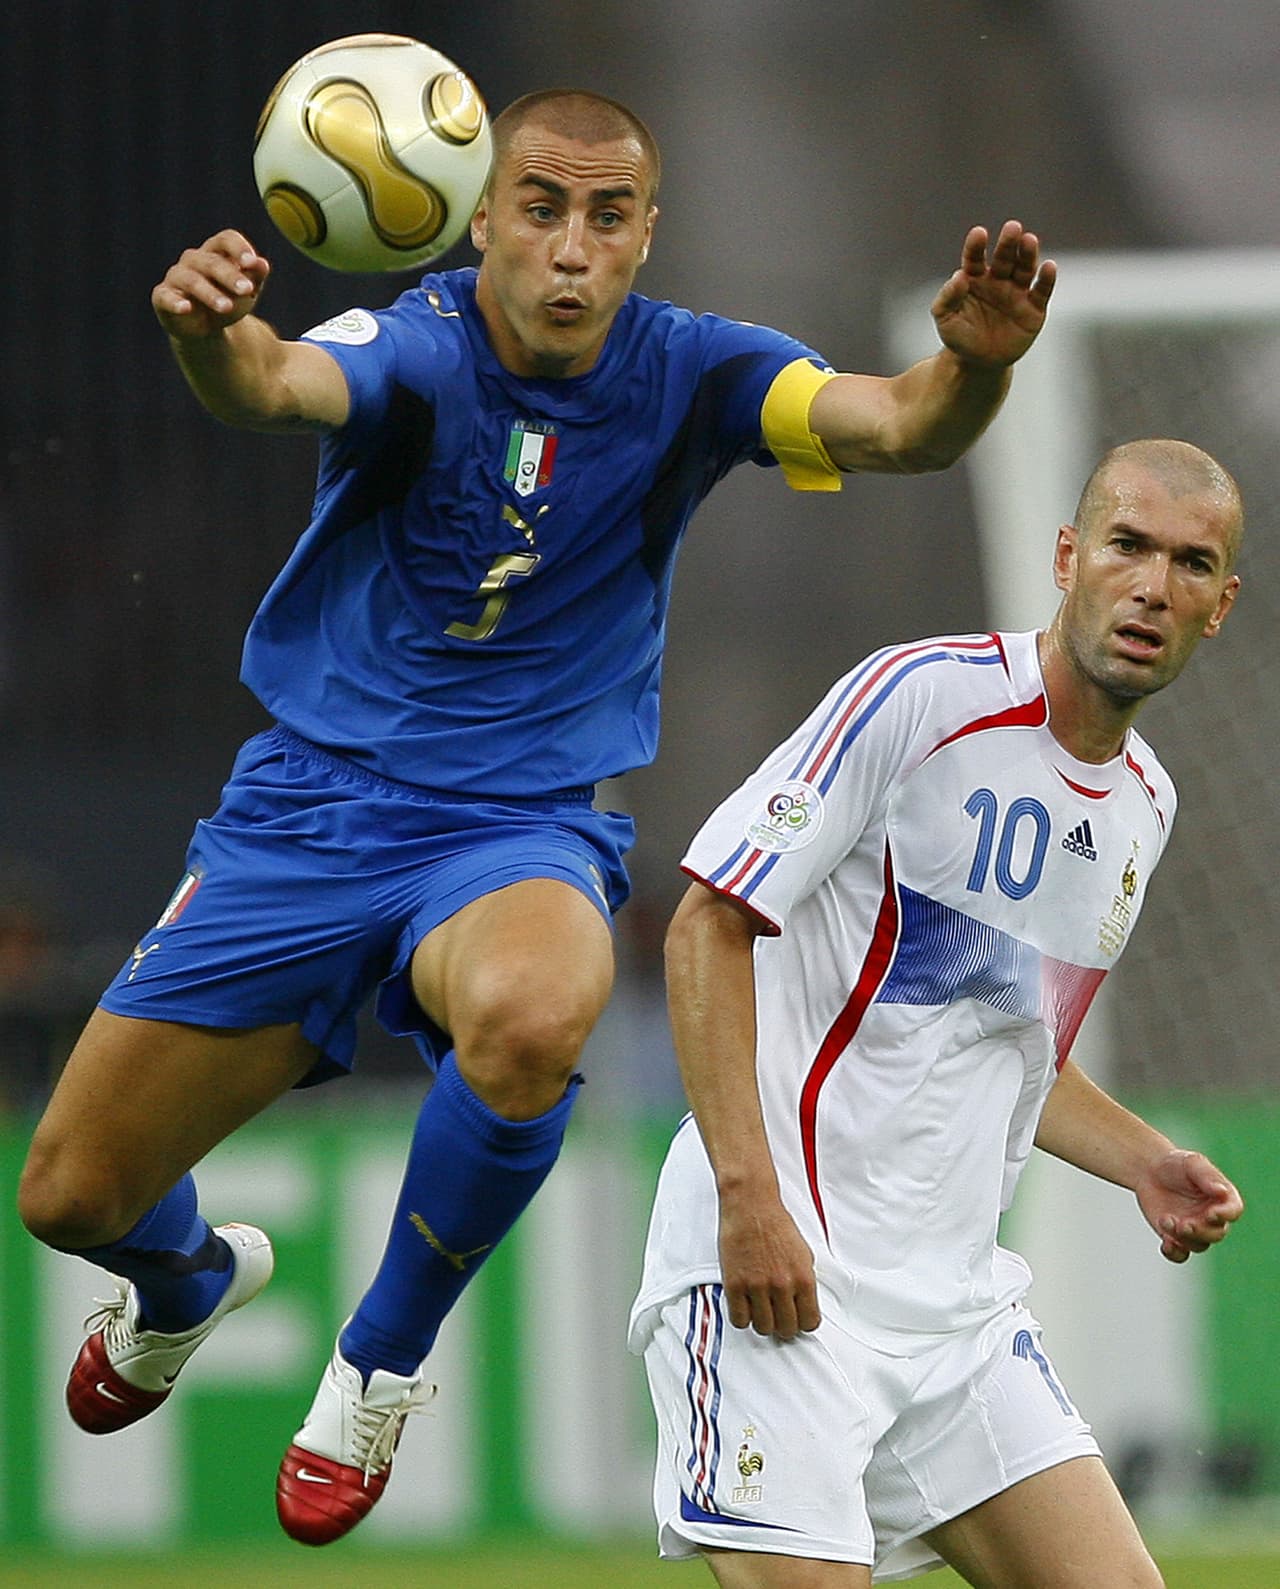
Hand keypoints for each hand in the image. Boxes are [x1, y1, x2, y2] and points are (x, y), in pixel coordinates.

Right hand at [152, 229, 270, 339]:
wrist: (206, 328)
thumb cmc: (228, 301)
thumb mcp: (246, 292)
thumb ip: (254, 277)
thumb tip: (262, 264)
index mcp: (216, 252)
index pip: (226, 239)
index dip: (238, 248)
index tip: (252, 262)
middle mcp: (194, 259)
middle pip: (211, 262)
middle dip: (230, 276)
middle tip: (247, 290)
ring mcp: (176, 276)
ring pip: (192, 280)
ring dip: (210, 293)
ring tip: (227, 307)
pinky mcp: (162, 296)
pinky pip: (166, 297)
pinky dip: (175, 302)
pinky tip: (186, 308)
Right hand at [718, 1194, 820, 1339]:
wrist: (750, 1205)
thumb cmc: (775, 1224)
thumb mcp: (803, 1253)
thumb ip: (804, 1281)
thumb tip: (803, 1303)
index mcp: (803, 1278)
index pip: (810, 1322)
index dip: (804, 1323)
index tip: (798, 1320)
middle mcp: (782, 1285)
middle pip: (787, 1329)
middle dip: (784, 1326)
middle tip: (779, 1317)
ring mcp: (757, 1286)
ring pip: (763, 1328)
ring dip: (763, 1322)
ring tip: (761, 1310)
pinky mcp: (734, 1285)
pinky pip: (739, 1319)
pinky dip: (742, 1317)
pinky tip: (745, 1306)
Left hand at [930, 220, 1055, 367]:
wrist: (979, 363)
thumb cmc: (959, 337)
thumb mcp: (945, 320)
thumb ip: (947, 297)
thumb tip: (959, 276)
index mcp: (975, 278)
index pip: (975, 257)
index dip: (977, 246)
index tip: (979, 233)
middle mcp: (999, 280)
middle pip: (1005, 257)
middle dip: (1008, 243)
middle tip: (1012, 228)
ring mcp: (1018, 292)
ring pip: (1025, 269)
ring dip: (1028, 254)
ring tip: (1029, 240)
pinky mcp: (1034, 308)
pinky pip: (1041, 291)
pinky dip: (1047, 279)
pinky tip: (1048, 267)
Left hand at [1135, 1149, 1242, 1262]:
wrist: (1149, 1171)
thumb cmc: (1175, 1164)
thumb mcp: (1192, 1163)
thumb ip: (1207, 1177)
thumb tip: (1222, 1192)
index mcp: (1223, 1198)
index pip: (1233, 1211)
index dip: (1225, 1215)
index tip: (1212, 1213)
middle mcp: (1212, 1218)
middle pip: (1216, 1234)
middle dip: (1201, 1231)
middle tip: (1185, 1224)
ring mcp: (1195, 1229)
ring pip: (1198, 1245)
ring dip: (1183, 1238)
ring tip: (1166, 1220)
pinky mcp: (1175, 1237)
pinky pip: (1180, 1254)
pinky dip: (1174, 1254)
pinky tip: (1166, 1245)